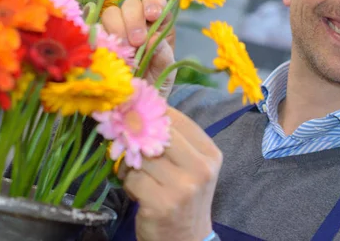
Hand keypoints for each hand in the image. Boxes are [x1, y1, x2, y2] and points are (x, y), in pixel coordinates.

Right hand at [102, 0, 176, 97]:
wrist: (137, 102)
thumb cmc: (156, 81)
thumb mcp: (166, 71)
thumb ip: (164, 55)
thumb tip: (153, 40)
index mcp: (158, 23)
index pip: (154, 0)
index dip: (152, 3)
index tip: (153, 16)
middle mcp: (136, 21)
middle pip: (130, 4)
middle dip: (134, 20)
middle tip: (138, 41)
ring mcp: (115, 29)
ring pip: (111, 13)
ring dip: (117, 27)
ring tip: (124, 49)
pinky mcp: (98, 39)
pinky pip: (93, 28)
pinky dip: (98, 35)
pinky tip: (105, 47)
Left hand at [119, 108, 222, 240]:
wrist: (186, 240)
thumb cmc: (185, 198)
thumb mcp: (192, 168)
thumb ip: (176, 143)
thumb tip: (143, 111)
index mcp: (210, 154)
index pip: (179, 121)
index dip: (155, 113)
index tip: (138, 111)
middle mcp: (200, 169)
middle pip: (159, 135)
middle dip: (140, 136)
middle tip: (129, 140)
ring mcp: (182, 187)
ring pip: (142, 157)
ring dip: (132, 164)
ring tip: (138, 174)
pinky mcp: (161, 203)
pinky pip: (133, 179)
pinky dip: (129, 183)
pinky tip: (137, 191)